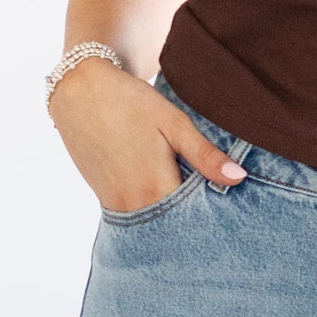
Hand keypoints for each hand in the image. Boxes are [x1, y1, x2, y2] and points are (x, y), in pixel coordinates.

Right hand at [48, 58, 247, 212]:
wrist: (79, 92)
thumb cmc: (129, 102)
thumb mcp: (173, 123)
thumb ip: (205, 155)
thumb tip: (238, 178)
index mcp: (154, 187)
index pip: (194, 218)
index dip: (214, 218)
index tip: (231, 215)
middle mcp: (132, 204)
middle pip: (174, 225)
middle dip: (195, 220)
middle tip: (219, 216)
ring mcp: (115, 204)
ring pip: (155, 222)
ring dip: (174, 217)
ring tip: (196, 207)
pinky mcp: (104, 199)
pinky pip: (137, 214)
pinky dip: (155, 209)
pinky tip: (167, 196)